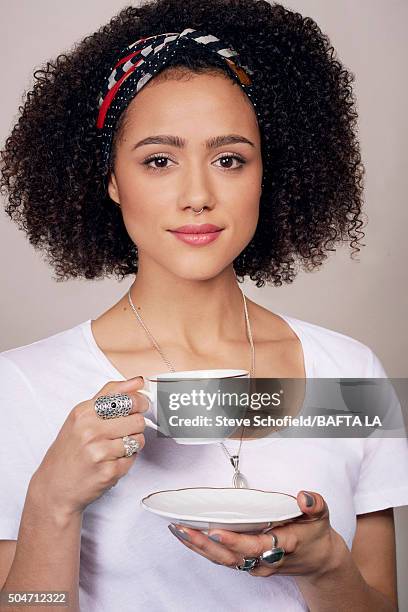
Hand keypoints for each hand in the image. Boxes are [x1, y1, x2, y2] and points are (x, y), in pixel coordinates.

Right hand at [30, 376, 149, 516]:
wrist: (54, 487)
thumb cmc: (69, 450)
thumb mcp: (81, 416)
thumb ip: (110, 394)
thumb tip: (137, 381)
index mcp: (84, 412)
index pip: (126, 399)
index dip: (139, 402)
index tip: (140, 405)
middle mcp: (90, 431)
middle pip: (137, 420)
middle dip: (135, 425)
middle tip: (124, 430)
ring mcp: (99, 452)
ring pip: (138, 440)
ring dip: (131, 444)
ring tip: (114, 448)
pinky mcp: (108, 472)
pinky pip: (132, 460)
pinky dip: (125, 461)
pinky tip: (110, 462)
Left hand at [168, 490, 344, 579]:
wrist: (318, 562)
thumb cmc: (315, 535)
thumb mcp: (322, 516)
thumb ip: (315, 505)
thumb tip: (305, 497)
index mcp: (283, 545)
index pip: (256, 546)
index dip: (235, 541)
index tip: (216, 530)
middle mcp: (265, 559)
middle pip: (232, 557)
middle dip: (206, 544)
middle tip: (184, 528)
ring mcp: (255, 564)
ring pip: (223, 560)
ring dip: (199, 547)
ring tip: (178, 530)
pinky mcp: (247, 563)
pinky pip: (222, 558)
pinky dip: (203, 548)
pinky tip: (187, 536)